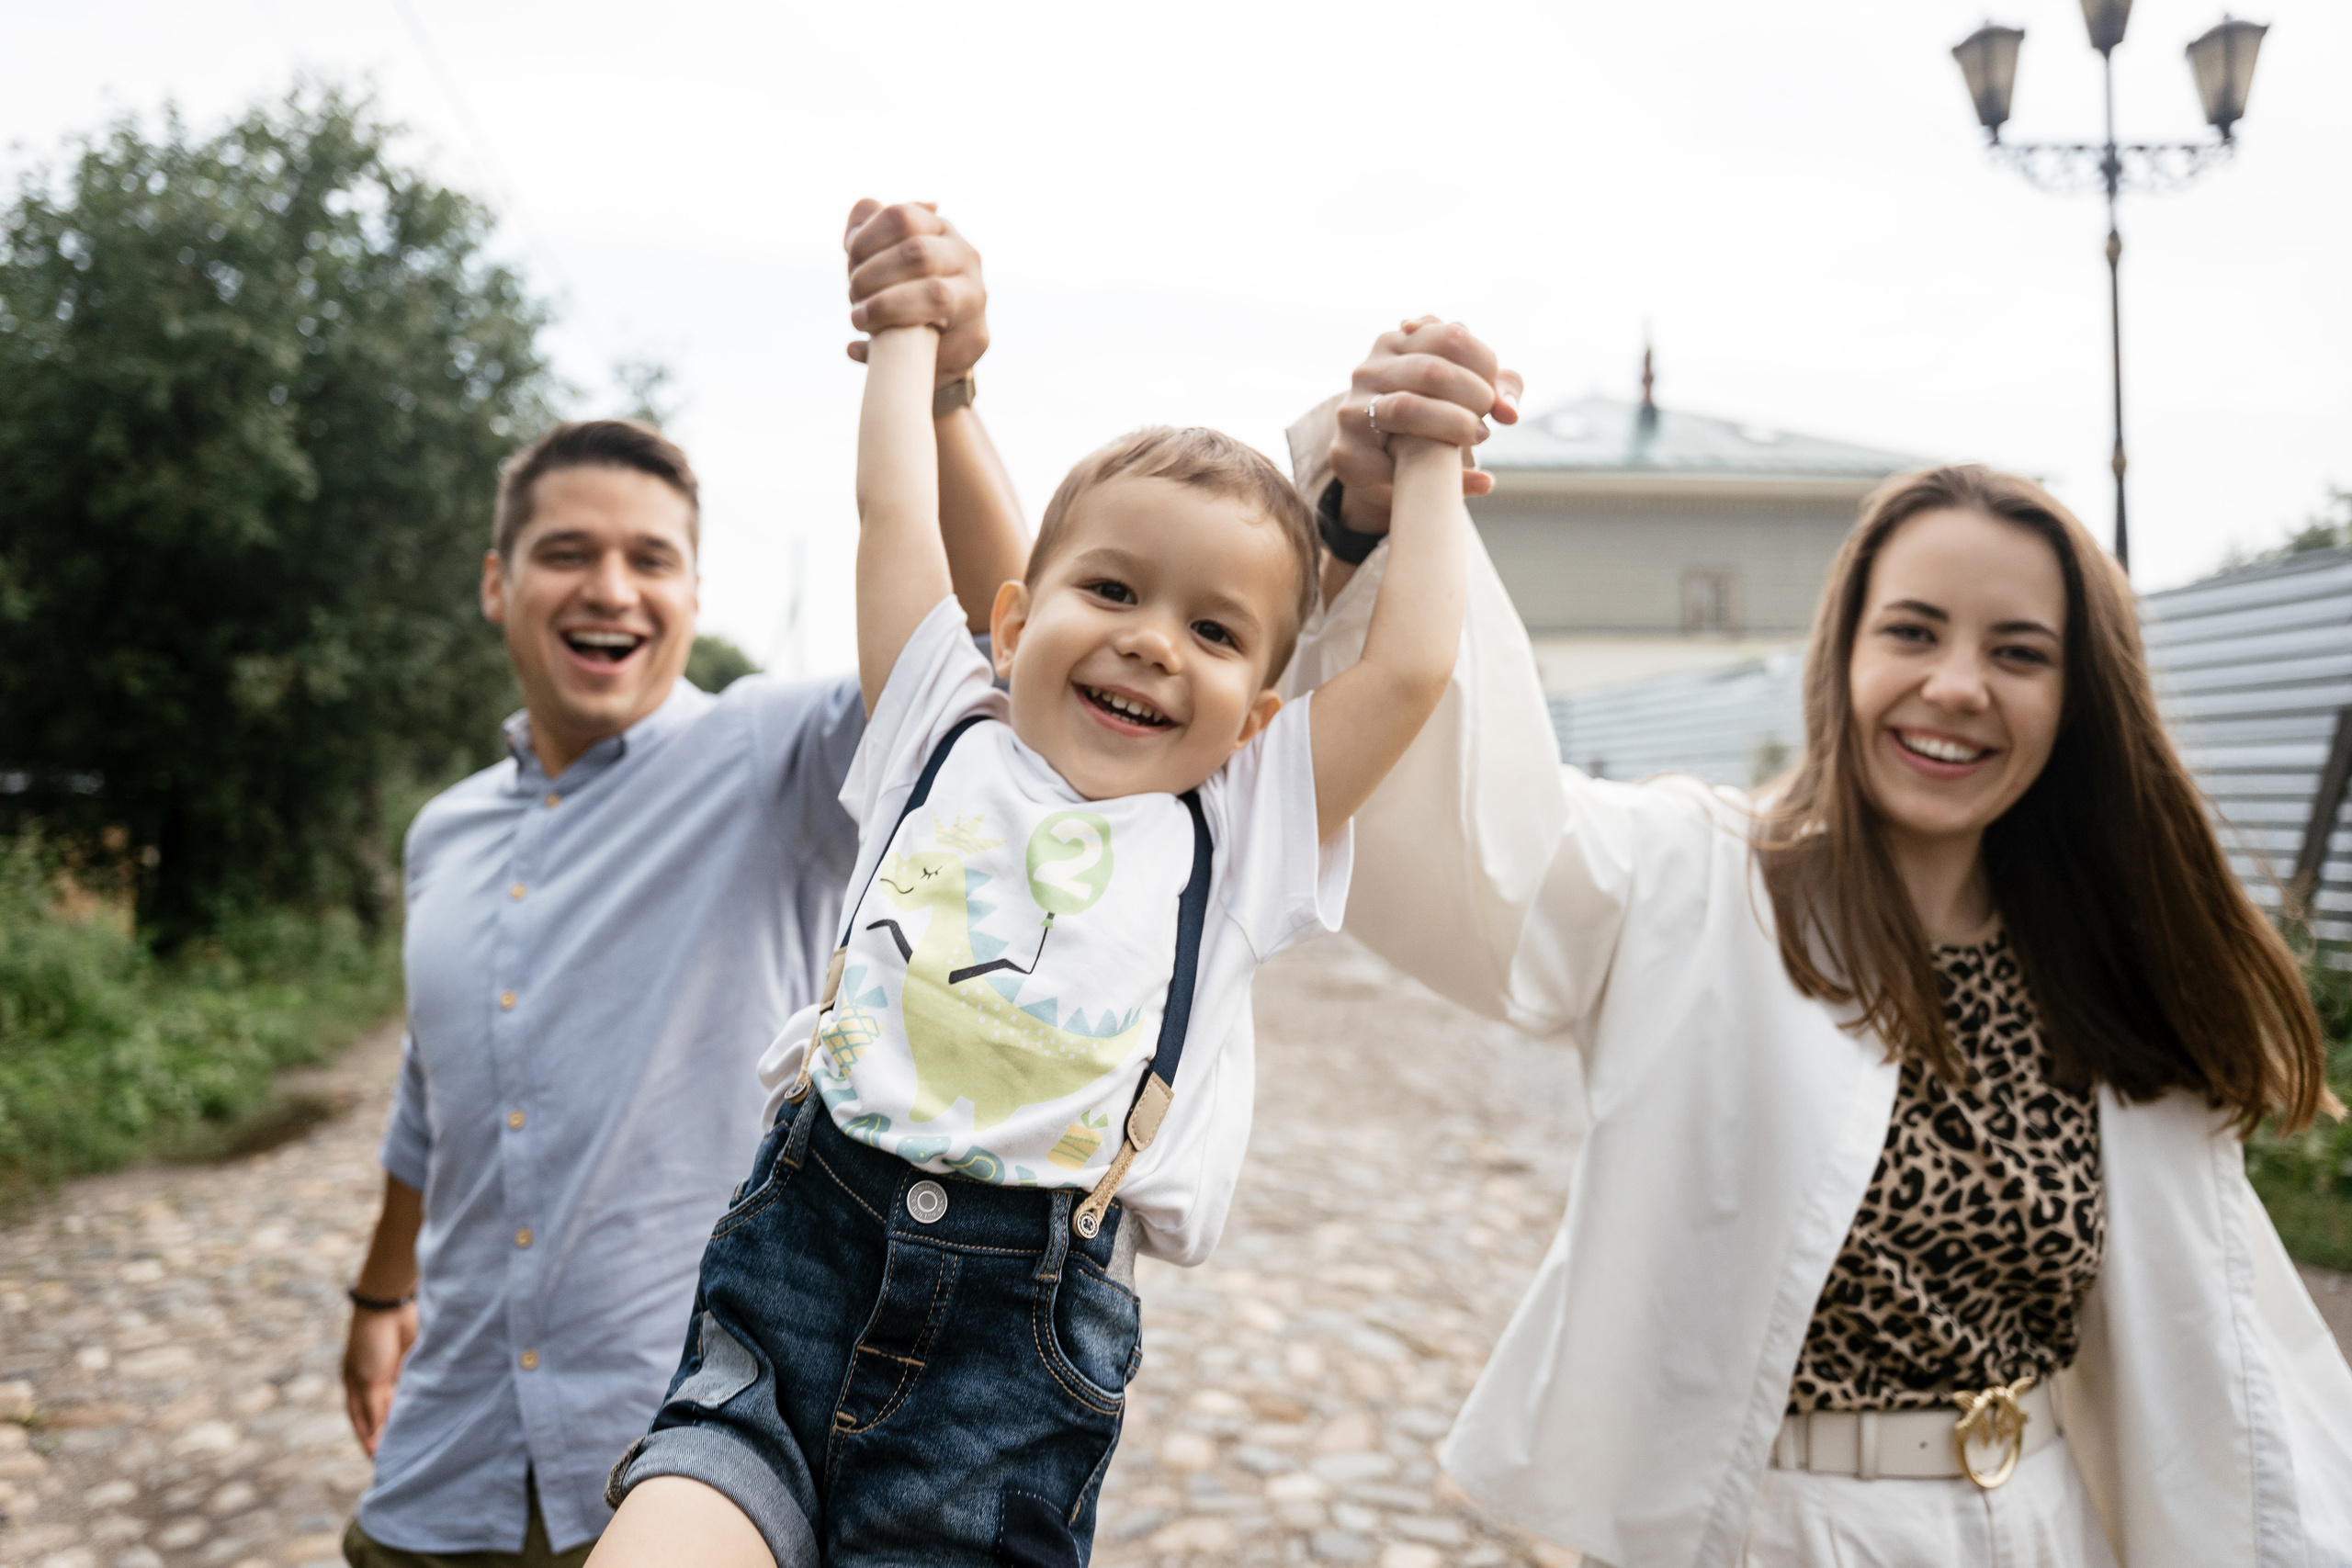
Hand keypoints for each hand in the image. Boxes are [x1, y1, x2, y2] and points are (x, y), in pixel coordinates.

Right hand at [342, 1301, 416, 1457]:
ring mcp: (395, 1376)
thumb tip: (375, 1440)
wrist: (391, 1307)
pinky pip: (418, 1391)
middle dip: (391, 1435)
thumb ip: (373, 1409)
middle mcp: (375, 1386)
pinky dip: (422, 1403)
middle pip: (383, 1418)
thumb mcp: (368, 1380)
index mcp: (356, 1390)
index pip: (362, 1425)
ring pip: (402, 1406)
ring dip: (408, 1420)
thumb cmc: (371, 1342)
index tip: (379, 1464)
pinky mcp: (414, 1366)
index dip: (370, 1443)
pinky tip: (430, 1418)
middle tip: (404, 1457)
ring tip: (419, 1443)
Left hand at [843, 200, 989, 379]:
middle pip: (916, 253)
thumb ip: (867, 227)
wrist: (938, 346)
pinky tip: (859, 349)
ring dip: (885, 307)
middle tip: (853, 295)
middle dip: (872, 276)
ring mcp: (975, 297)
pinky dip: (896, 347)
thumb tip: (867, 206)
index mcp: (940, 228)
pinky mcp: (976, 338)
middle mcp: (965, 256)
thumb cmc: (902, 292)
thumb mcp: (882, 255)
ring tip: (859, 319)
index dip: (865, 239)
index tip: (851, 261)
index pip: (901, 216)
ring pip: (934, 293)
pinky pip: (937, 341)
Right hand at [1331, 317, 1522, 535]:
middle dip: (1473, 397)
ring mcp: (1352, 409)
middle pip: (1432, 371)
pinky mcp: (1346, 452)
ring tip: (1478, 438)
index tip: (1495, 394)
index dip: (1485, 365)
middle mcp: (1368, 369)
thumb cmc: (1430, 418)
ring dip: (1454, 425)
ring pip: (1407, 407)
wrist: (1381, 466)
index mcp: (1397, 343)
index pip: (1451, 336)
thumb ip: (1497, 388)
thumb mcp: (1467, 393)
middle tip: (1487, 422)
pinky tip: (1479, 482)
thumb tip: (1509, 414)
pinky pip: (1393, 463)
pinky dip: (1443, 477)